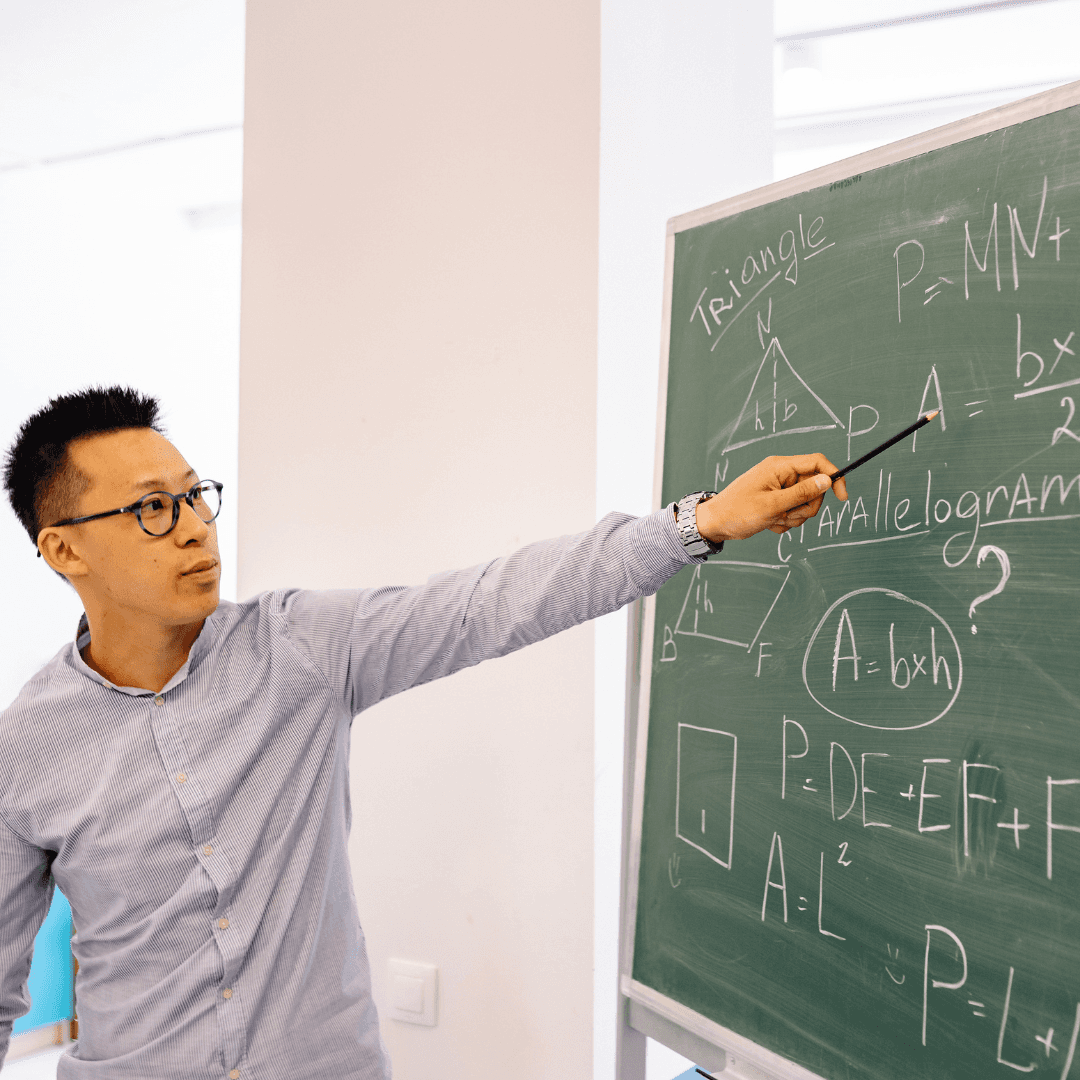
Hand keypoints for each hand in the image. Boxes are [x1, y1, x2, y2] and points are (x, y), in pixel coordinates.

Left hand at [695, 454, 847, 541]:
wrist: (715, 523)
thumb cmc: (738, 512)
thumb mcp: (773, 505)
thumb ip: (802, 493)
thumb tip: (827, 480)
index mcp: (780, 467)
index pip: (817, 462)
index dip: (833, 477)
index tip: (842, 498)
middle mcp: (781, 474)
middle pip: (814, 487)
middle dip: (806, 507)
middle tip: (787, 515)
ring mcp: (779, 488)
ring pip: (805, 503)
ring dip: (794, 517)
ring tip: (773, 520)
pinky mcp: (777, 501)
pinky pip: (794, 512)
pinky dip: (785, 521)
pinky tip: (768, 523)